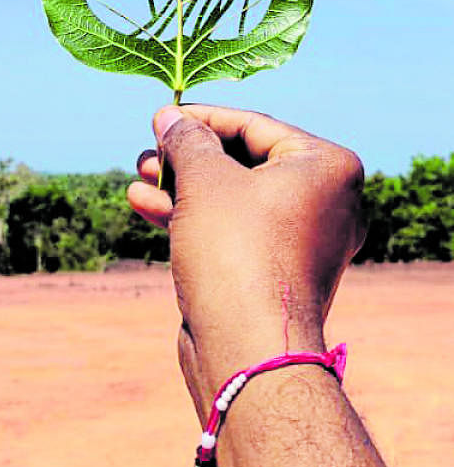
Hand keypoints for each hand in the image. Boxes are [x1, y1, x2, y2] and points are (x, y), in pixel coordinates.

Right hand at [128, 104, 364, 421]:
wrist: (248, 350)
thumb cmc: (236, 252)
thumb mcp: (205, 180)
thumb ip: (187, 140)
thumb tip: (170, 117)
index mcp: (328, 167)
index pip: (256, 126)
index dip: (204, 118)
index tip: (164, 116)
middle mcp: (327, 201)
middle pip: (246, 162)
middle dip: (190, 157)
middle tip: (148, 152)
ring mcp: (304, 240)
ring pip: (235, 198)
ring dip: (184, 186)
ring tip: (139, 176)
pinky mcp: (278, 271)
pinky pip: (236, 230)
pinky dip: (195, 217)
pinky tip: (146, 205)